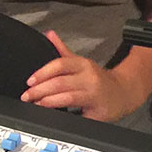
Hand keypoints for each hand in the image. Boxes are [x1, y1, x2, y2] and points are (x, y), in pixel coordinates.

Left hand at [21, 31, 145, 121]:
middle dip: (40, 90)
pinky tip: (54, 116)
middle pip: (60, 82)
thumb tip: (49, 35)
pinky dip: (64, 116)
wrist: (124, 93)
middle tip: (27, 96)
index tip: (29, 81)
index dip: (42, 72)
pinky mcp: (98, 112)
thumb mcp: (81, 63)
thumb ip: (63, 51)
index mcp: (83, 65)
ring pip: (68, 98)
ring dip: (48, 102)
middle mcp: (89, 78)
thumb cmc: (99, 80)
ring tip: (37, 104)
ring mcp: (94, 95)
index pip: (60, 64)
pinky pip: (78, 115)